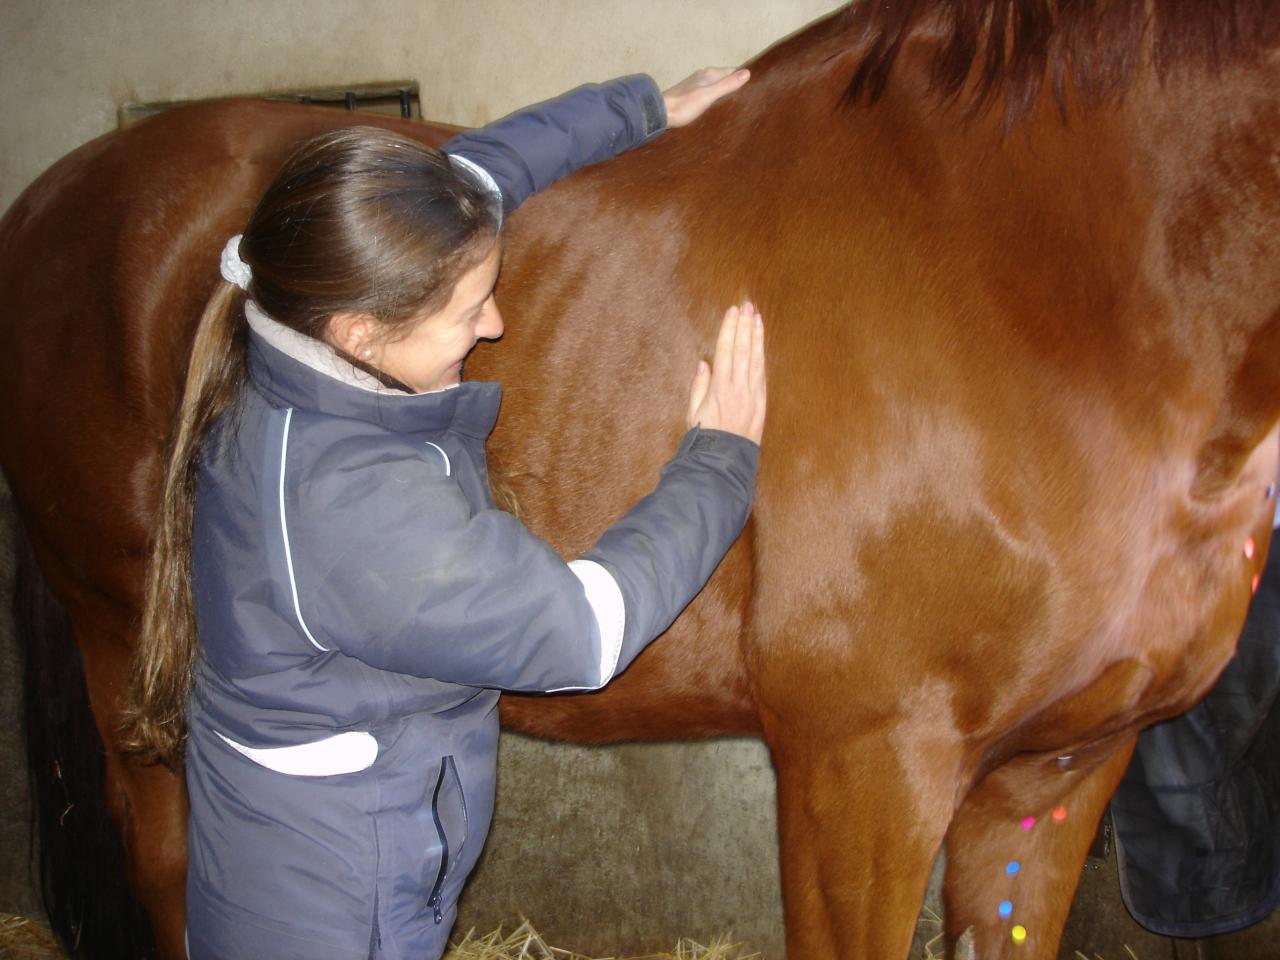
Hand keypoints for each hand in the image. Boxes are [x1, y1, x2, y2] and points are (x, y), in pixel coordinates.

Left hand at [662, 67, 749, 127]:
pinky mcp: (690, 94)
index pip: (733, 71)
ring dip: (724, 91)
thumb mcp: (708, 96)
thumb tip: (748, 73)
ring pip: (716, 85)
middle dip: (735, 84)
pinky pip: (708, 92)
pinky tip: (717, 106)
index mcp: (710, 74)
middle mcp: (703, 76)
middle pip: (724, 78)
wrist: (660, 112)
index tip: (754, 88)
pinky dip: (715, 97)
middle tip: (747, 98)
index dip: (742, 78)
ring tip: (735, 103)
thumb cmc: (684, 105)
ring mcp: (696, 84)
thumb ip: (727, 85)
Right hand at [687, 301, 766, 444]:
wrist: (724, 461)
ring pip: (755, 360)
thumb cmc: (704, 438)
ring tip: (757, 318)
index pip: (726, 351)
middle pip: (742, 350)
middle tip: (747, 306)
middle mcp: (738, 389)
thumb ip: (699, 386)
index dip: (730, 329)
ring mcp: (752, 396)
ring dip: (756, 337)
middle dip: (745, 326)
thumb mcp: (693, 412)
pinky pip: (762, 375)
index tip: (732, 312)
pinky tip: (761, 346)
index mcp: (719, 388)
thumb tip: (704, 364)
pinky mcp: (761, 404)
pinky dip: (762, 357)